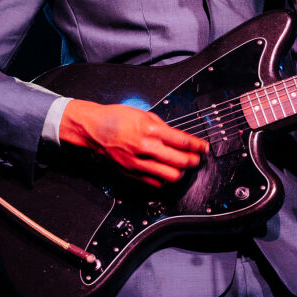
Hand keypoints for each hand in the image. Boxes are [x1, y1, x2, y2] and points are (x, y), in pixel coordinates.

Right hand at [59, 100, 207, 186]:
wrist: (92, 129)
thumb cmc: (114, 118)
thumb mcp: (142, 113)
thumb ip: (161, 126)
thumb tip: (177, 137)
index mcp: (150, 129)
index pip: (183, 141)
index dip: (198, 146)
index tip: (203, 147)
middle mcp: (146, 147)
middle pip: (181, 161)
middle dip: (194, 160)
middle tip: (196, 158)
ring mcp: (139, 162)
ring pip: (171, 176)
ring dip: (181, 172)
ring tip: (182, 167)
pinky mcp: (132, 173)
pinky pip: (155, 183)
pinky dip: (163, 179)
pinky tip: (164, 172)